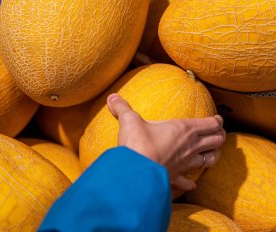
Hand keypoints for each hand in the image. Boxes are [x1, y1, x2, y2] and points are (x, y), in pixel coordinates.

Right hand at [107, 93, 225, 191]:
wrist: (136, 171)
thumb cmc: (138, 143)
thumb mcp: (129, 120)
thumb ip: (122, 107)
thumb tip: (112, 97)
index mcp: (184, 129)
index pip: (211, 123)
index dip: (217, 121)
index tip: (218, 119)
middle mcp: (190, 146)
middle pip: (216, 141)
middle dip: (220, 136)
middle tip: (218, 133)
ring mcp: (185, 164)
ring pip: (209, 160)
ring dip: (213, 155)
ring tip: (213, 153)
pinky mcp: (175, 177)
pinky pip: (188, 181)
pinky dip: (191, 182)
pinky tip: (192, 183)